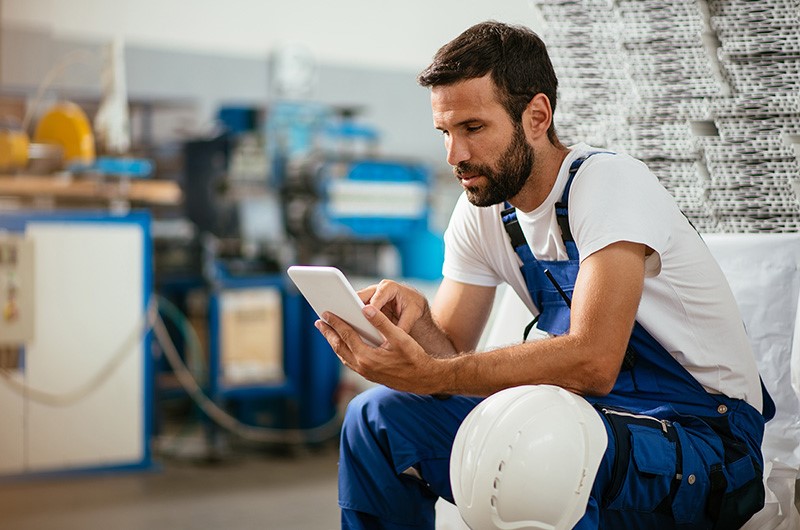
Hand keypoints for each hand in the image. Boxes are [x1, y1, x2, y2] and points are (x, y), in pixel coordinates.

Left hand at [315, 305, 442, 393]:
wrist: (424, 379)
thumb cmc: (414, 357)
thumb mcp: (399, 337)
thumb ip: (381, 322)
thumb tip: (366, 308)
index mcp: (367, 356)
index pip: (346, 335)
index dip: (336, 322)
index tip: (326, 313)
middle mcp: (362, 366)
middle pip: (339, 346)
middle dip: (329, 333)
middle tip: (319, 321)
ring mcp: (365, 373)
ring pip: (343, 356)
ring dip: (334, 342)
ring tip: (328, 332)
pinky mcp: (369, 375)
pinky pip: (350, 362)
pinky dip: (343, 351)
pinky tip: (344, 345)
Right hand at [358, 280, 429, 334]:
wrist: (414, 303)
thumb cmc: (414, 306)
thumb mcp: (412, 315)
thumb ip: (403, 325)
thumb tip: (394, 338)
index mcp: (389, 287)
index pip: (377, 297)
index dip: (371, 309)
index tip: (366, 319)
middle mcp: (377, 289)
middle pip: (361, 297)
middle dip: (356, 310)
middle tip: (353, 324)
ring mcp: (370, 296)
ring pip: (356, 303)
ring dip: (354, 314)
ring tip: (352, 328)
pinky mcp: (367, 304)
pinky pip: (358, 310)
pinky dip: (356, 318)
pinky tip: (356, 329)